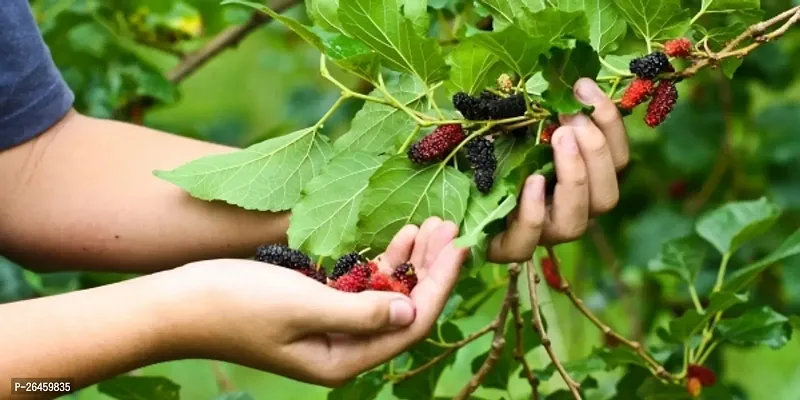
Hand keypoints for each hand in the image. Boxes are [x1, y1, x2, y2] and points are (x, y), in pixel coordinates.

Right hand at [162, 217, 467, 386]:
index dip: (440, 284)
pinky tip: (398, 239)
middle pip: (405, 307)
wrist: (178, 302)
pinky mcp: (316, 306)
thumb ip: (362, 311)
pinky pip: (362, 286)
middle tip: (450, 226)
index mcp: (344, 359)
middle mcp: (343, 348)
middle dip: (430, 269)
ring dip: (409, 261)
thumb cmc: (235, 304)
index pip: (411, 322)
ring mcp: (330, 328)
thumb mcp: (303, 305)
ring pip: (386, 294)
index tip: (460, 245)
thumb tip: (413, 311)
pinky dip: (381, 263)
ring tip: (430, 225)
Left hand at [488, 78, 628, 262]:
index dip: (610, 124)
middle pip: (607, 196)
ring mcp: (540, 234)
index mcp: (581, 181)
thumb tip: (566, 77)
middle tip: (570, 118)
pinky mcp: (505, 247)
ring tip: (558, 138)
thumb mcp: (515, 125)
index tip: (584, 87)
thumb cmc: (486, 151)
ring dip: (574, 176)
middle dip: (595, 152)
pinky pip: (527, 241)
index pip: (615, 161)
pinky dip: (533, 211)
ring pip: (576, 222)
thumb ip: (542, 111)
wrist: (442, 193)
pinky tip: (532, 180)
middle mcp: (568, 211)